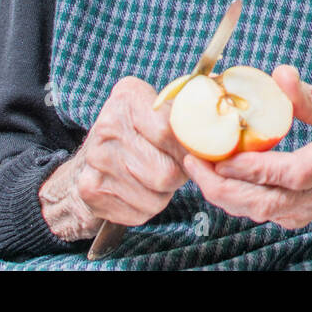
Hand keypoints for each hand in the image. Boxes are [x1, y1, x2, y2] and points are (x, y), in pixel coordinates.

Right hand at [39, 77, 187, 240]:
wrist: (88, 159)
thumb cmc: (136, 132)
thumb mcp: (156, 109)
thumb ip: (186, 115)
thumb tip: (223, 133)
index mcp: (128, 98)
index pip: (169, 131)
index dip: (189, 150)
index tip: (195, 155)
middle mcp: (108, 126)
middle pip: (166, 172)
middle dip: (178, 176)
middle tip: (174, 168)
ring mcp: (96, 161)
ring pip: (156, 198)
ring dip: (163, 194)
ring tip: (154, 178)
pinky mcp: (91, 190)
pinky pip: (139, 213)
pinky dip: (146, 208)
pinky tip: (138, 190)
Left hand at [182, 66, 311, 240]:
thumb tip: (280, 74)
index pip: (295, 173)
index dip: (256, 168)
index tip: (224, 156)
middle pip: (269, 201)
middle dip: (225, 186)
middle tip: (193, 161)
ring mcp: (308, 211)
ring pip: (258, 211)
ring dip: (221, 192)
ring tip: (194, 165)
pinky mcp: (292, 217)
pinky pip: (257, 211)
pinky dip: (231, 196)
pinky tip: (211, 173)